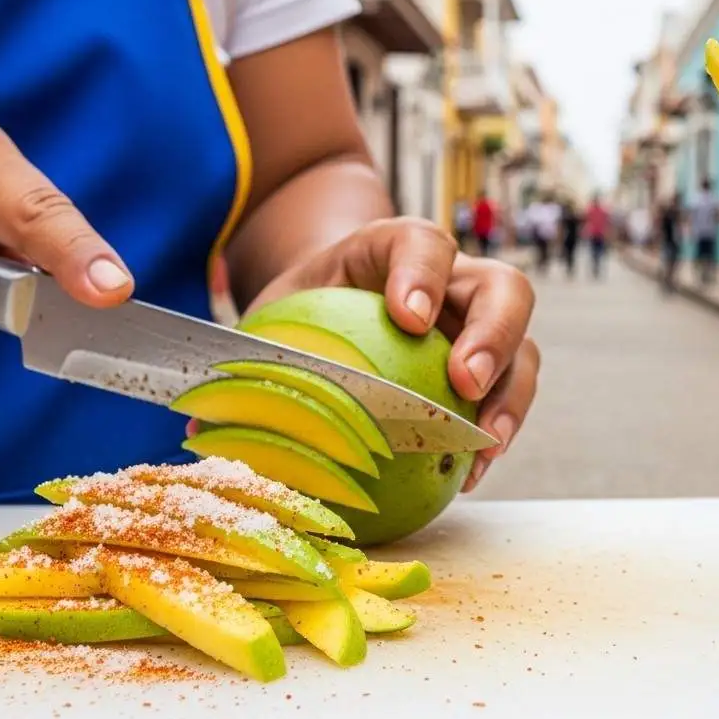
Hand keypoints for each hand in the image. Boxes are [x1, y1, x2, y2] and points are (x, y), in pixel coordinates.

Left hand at [245, 216, 539, 492]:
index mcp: (396, 248)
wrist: (334, 303)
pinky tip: (465, 475)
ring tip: (481, 446)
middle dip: (493, 335)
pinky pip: (508, 399)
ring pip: (523, 349)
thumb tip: (196, 430)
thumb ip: (251, 358)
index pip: (422, 243)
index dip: (422, 274)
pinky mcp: (490, 370)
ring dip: (509, 398)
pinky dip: (494, 435)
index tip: (405, 317)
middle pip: (503, 290)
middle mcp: (455, 280)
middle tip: (463, 383)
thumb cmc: (303, 310)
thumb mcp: (275, 315)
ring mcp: (480, 325)